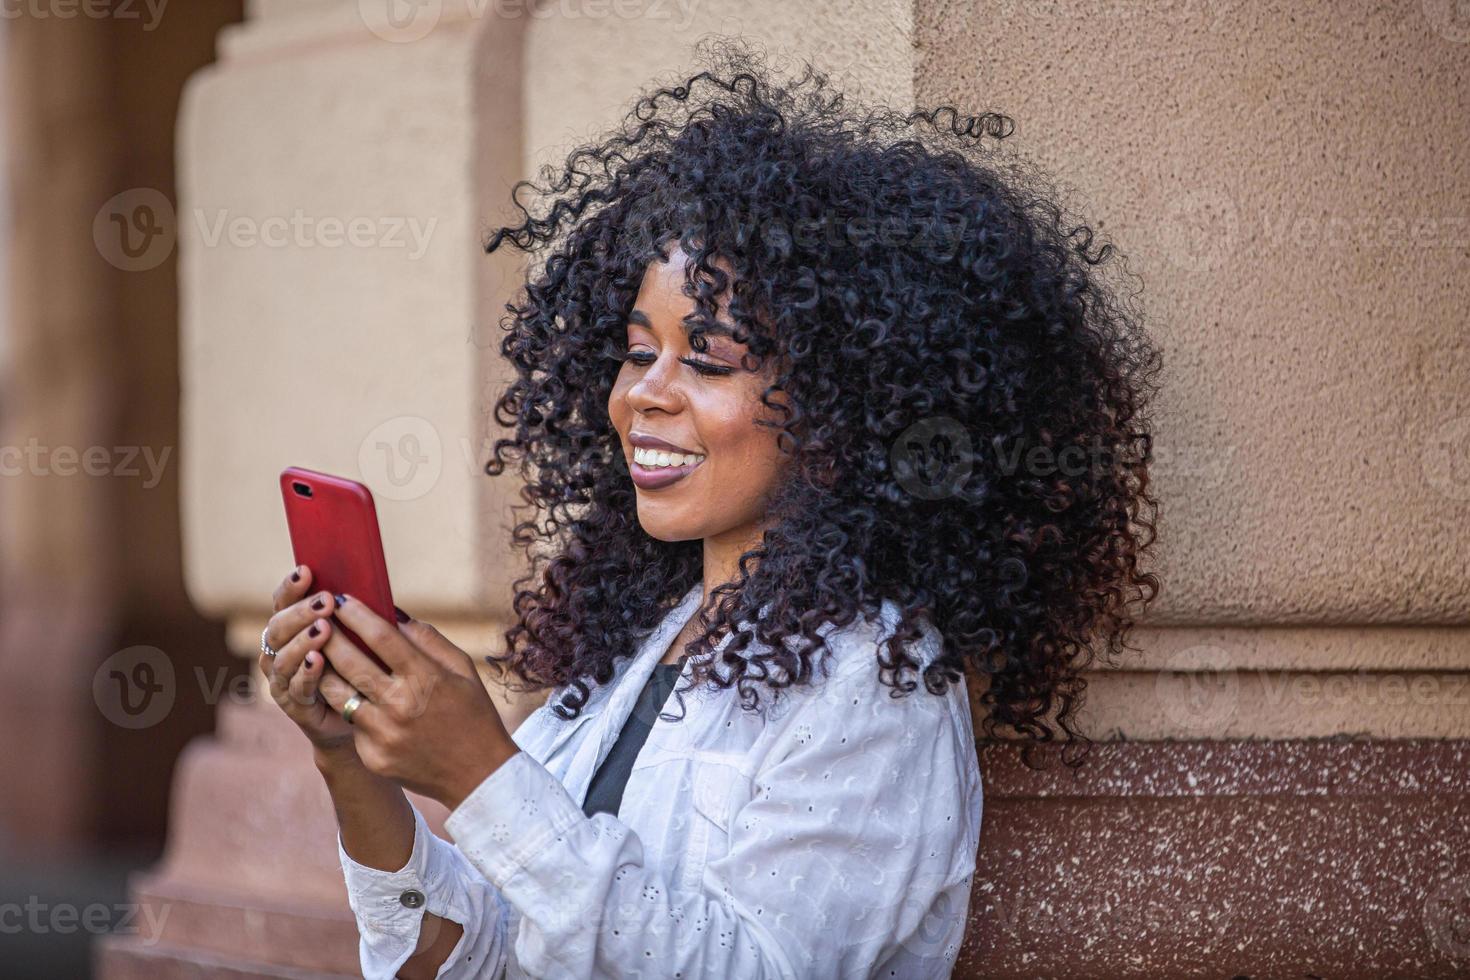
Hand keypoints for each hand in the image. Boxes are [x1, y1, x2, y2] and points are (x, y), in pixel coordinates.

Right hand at [259, 564, 358, 759]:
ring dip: (302, 640)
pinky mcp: (293, 704)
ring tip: (323, 628)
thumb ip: (354, 612)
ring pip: (282, 656)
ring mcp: (282, 678)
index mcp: (292, 627)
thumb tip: (369, 580)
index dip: (291, 586)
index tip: (307, 570)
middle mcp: (279, 650)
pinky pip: (295, 687)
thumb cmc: (360, 665)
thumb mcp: (358, 635)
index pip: (283, 602)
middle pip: (278, 627)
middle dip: (301, 612)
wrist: (360, 713)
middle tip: (326, 602)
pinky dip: (305, 672)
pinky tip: (317, 660)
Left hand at [314, 594, 519, 810]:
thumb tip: (395, 615)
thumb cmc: (473, 714)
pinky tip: (349, 697)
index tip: (341, 599)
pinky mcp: (373, 756)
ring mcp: (384, 734)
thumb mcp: (463, 670)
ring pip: (338, 695)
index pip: (381, 637)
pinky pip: (352, 725)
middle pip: (350, 663)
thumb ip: (429, 640)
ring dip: (325, 671)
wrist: (478, 775)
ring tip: (318, 655)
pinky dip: (350, 708)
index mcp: (426, 678)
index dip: (357, 615)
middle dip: (329, 637)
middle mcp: (401, 705)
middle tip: (317, 621)